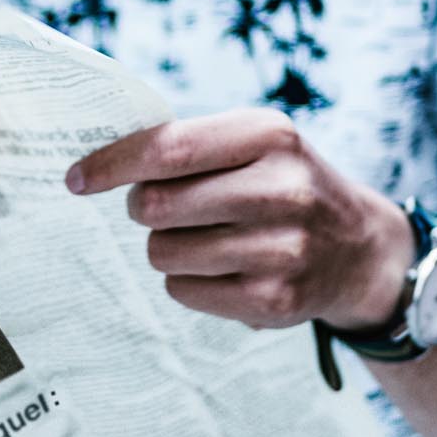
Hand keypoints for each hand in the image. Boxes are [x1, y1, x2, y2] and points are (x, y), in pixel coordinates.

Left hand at [65, 108, 412, 329]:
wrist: (360, 249)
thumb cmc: (283, 185)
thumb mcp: (256, 144)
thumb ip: (188, 146)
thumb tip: (97, 164)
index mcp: (270, 136)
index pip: (167, 149)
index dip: (112, 164)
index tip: (76, 178)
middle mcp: (282, 190)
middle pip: (156, 206)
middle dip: (143, 209)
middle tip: (162, 209)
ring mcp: (281, 249)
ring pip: (164, 252)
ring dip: (166, 247)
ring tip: (204, 239)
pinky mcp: (274, 300)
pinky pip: (184, 291)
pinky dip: (188, 281)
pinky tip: (222, 269)